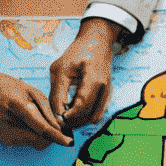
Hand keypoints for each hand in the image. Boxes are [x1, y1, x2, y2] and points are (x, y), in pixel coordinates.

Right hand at [0, 65, 71, 148]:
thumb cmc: (11, 87)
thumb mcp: (33, 92)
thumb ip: (48, 110)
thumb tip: (60, 128)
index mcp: (17, 106)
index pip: (41, 128)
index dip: (57, 137)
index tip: (69, 142)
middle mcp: (9, 123)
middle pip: (40, 138)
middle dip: (51, 135)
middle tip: (51, 123)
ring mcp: (5, 133)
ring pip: (35, 142)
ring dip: (40, 134)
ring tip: (30, 117)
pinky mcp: (4, 139)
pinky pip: (26, 142)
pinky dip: (31, 134)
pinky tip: (22, 122)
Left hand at [48, 16, 121, 130]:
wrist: (97, 43)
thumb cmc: (78, 52)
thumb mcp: (62, 67)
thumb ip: (58, 90)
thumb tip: (57, 112)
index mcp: (93, 78)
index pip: (82, 104)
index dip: (70, 115)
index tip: (59, 119)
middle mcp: (104, 88)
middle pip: (89, 113)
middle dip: (74, 121)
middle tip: (60, 123)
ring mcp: (108, 92)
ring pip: (95, 116)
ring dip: (80, 122)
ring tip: (66, 120)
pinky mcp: (107, 95)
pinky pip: (98, 112)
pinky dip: (87, 117)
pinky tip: (77, 116)